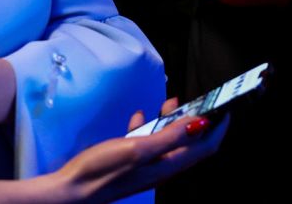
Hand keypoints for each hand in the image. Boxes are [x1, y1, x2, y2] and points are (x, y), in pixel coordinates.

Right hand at [36, 101, 226, 203]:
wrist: (67, 192)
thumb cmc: (102, 169)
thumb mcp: (138, 148)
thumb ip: (170, 136)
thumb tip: (201, 123)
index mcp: (167, 166)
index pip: (205, 147)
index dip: (218, 127)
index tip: (224, 107)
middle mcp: (161, 169)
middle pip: (190, 143)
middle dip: (196, 120)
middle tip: (195, 100)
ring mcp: (146, 167)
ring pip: (169, 141)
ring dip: (172, 121)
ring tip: (169, 102)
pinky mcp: (131, 164)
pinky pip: (148, 143)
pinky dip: (149, 127)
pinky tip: (139, 116)